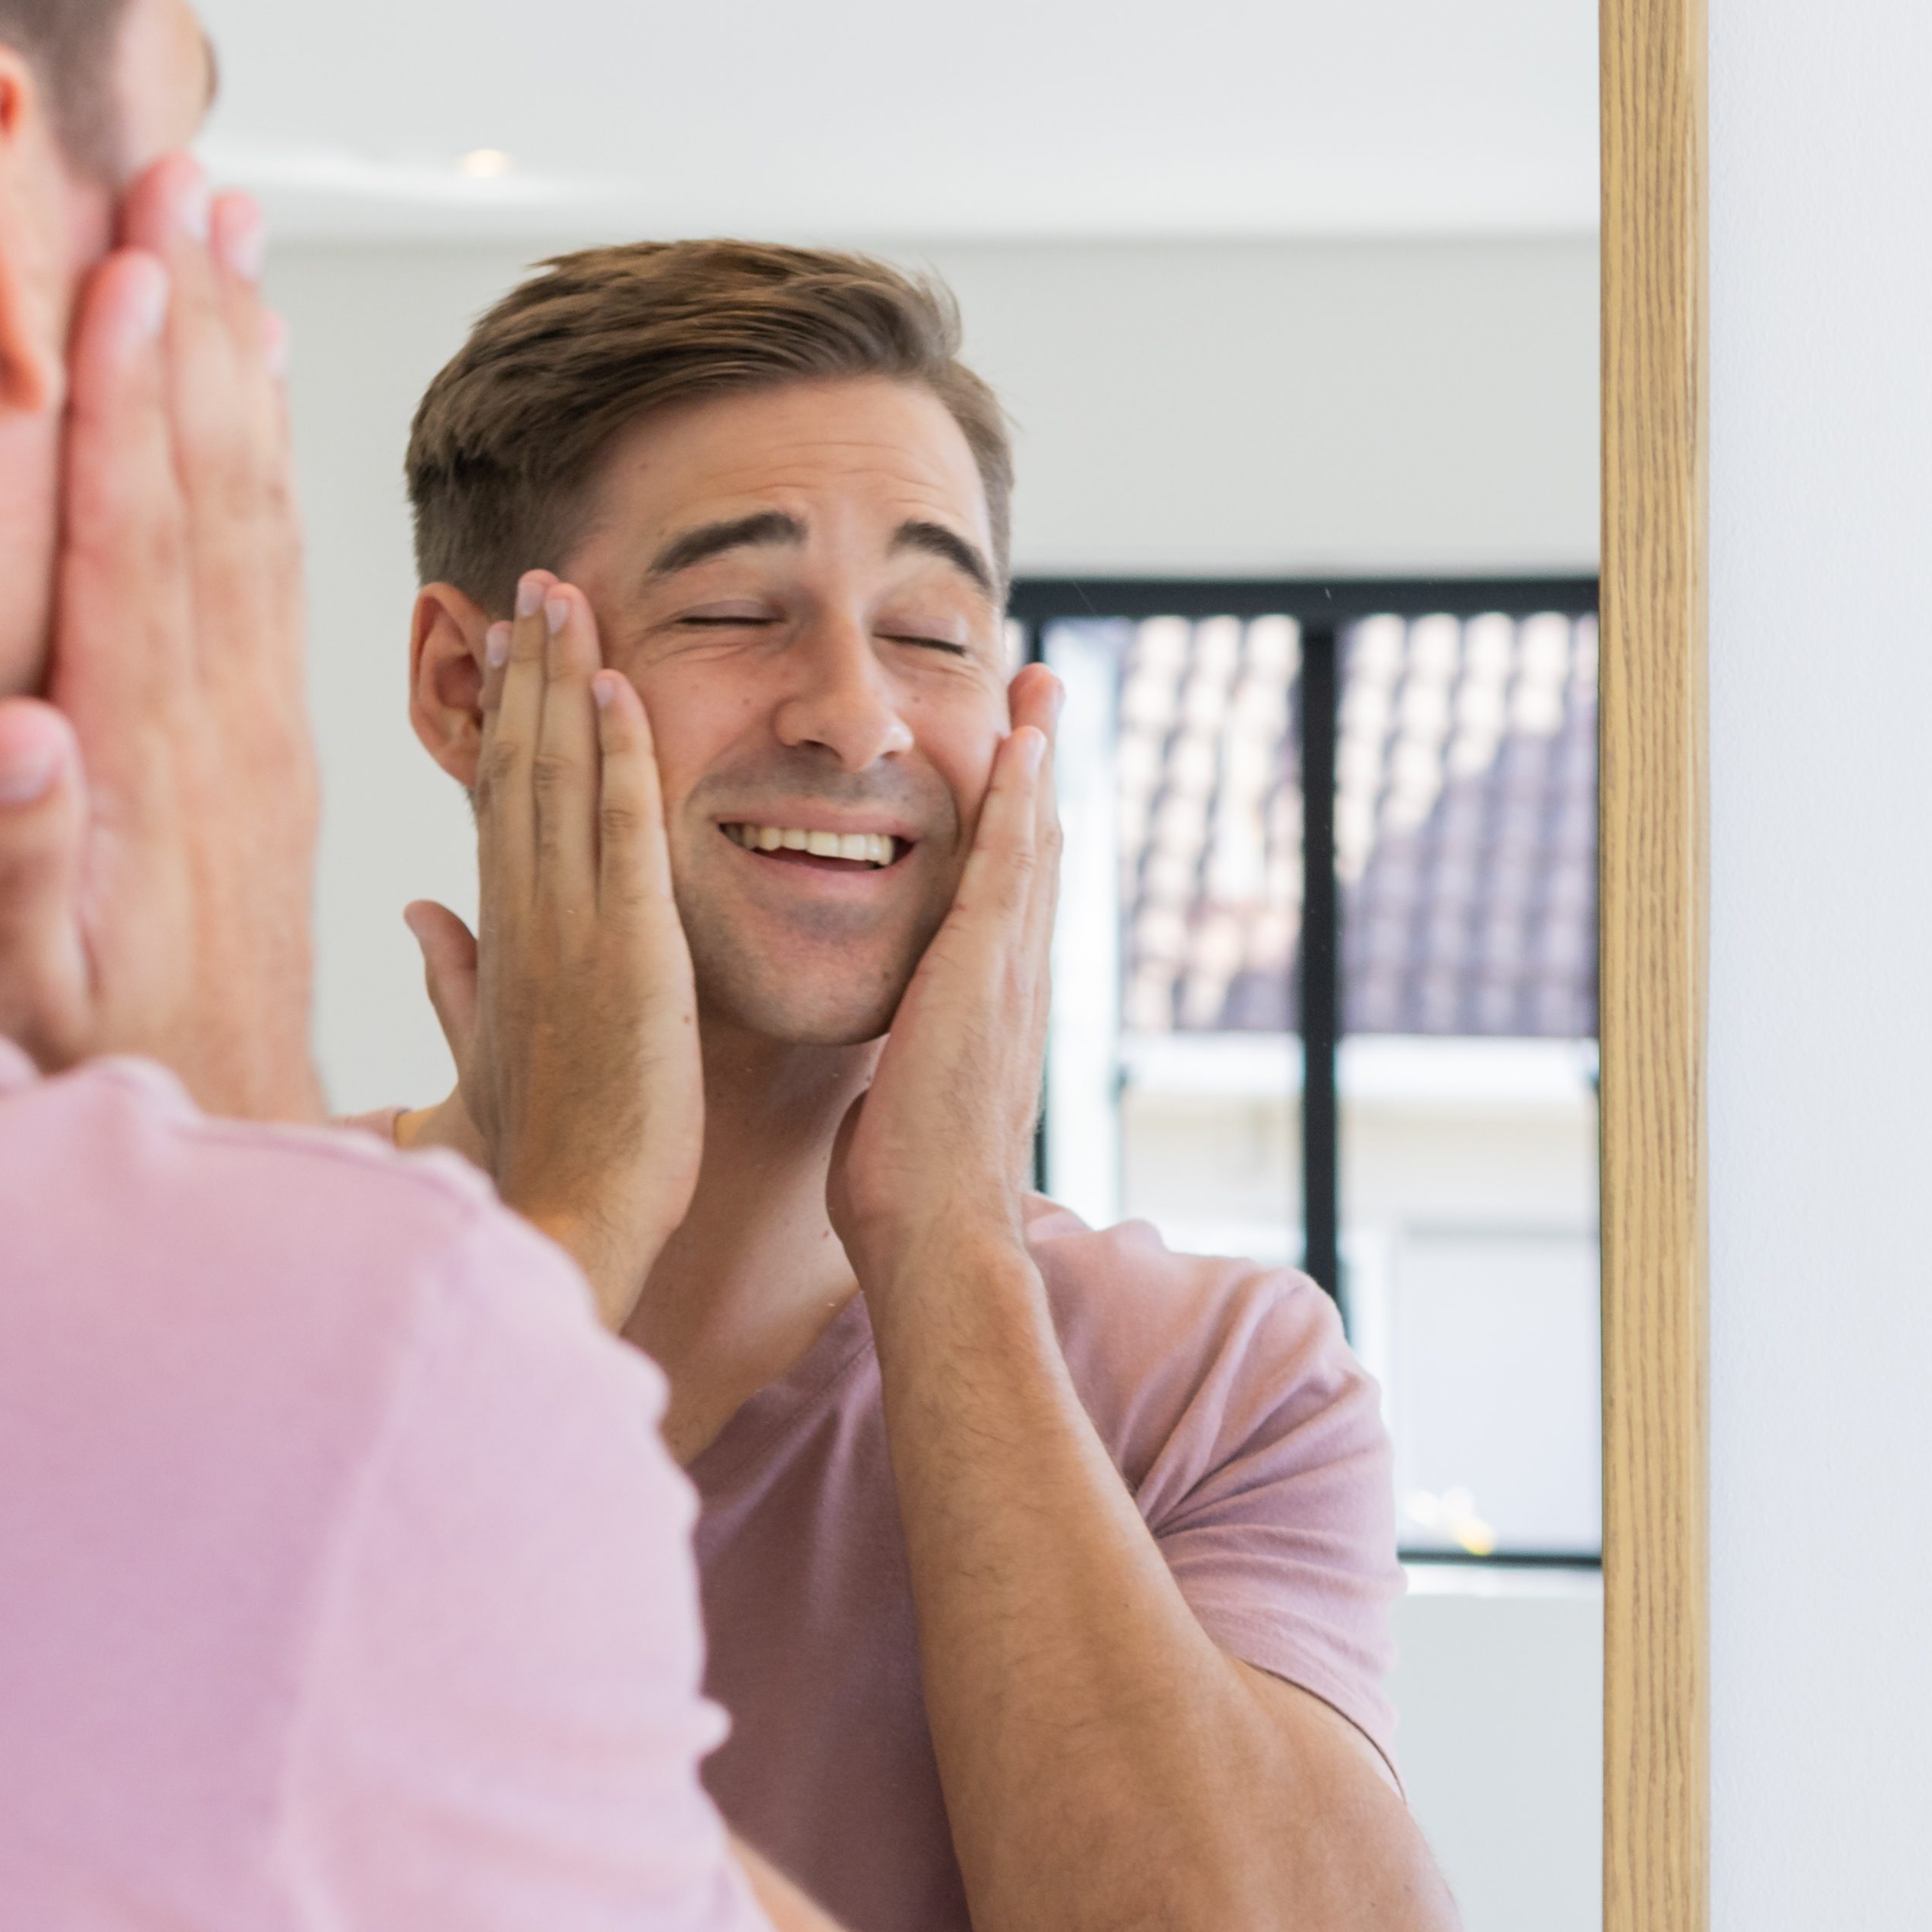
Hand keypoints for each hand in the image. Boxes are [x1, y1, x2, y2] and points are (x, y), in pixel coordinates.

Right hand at [0, 158, 323, 1123]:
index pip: (138, 549)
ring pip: (251, 510)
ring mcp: (255, 733)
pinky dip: (256, 459)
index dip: (124, 408)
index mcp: (147, 762)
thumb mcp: (25, 999)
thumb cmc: (89, 1078)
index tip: (126, 273)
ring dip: (237, 365)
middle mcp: (220, 728)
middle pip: (210, 492)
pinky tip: (251, 384)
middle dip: (195, 331)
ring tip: (230, 229)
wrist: (222, 1162)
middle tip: (192, 174)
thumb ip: (13, 873)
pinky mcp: (266, 750)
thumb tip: (19, 740)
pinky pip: (270, 571)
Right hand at [405, 574, 703, 1319]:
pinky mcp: (628, 953)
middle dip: (525, 668)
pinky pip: (622, 833)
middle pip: (516, 765)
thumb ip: (450, 977)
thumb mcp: (478, 1053)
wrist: (561, 1215)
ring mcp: (568, 927)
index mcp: (497, 932)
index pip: (495, 799)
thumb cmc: (534, 1150)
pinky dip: (620, 757)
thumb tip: (417, 913)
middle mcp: (520, 913)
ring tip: (568, 596)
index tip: (501, 640)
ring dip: (566, 681)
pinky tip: (621, 688)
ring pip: (558, 777)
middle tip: (534, 580)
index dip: (498, 714)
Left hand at [826, 667, 1064, 1301]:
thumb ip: (904, 1074)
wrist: (938, 1243)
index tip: (1009, 771)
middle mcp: (1017, 985)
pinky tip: (1022, 742)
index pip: (1006, 904)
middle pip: (1036, 856)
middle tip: (1043, 697)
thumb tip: (888, 1077)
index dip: (1012, 832)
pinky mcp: (986, 976)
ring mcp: (1011, 977)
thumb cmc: (908, 1202)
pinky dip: (1019, 803)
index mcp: (992, 1014)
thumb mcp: (902, 1112)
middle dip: (1040, 775)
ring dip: (1039, 763)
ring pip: (1032, 846)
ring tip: (1041, 689)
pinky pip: (1008, 869)